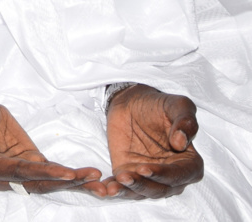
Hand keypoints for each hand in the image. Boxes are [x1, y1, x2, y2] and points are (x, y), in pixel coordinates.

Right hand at [0, 79, 104, 195]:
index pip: (18, 173)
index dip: (43, 173)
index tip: (67, 173)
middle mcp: (3, 177)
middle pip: (38, 183)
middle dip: (66, 183)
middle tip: (92, 179)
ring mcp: (19, 172)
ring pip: (49, 182)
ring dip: (75, 183)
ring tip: (100, 182)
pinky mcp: (31, 164)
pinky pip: (53, 172)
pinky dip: (72, 177)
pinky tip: (92, 177)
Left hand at [104, 84, 202, 198]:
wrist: (131, 103)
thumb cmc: (159, 105)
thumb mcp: (178, 105)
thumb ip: (186, 121)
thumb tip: (182, 142)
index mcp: (189, 161)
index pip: (183, 175)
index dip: (166, 175)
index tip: (146, 169)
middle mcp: (172, 174)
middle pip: (162, 188)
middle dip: (144, 185)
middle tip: (126, 176)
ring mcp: (150, 176)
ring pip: (143, 191)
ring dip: (129, 191)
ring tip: (114, 185)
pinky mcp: (130, 174)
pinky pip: (124, 187)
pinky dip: (116, 189)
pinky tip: (105, 189)